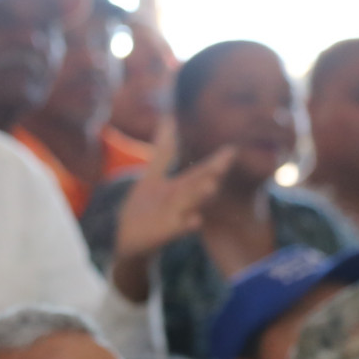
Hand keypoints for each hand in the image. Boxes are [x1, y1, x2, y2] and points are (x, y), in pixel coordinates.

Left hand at [111, 115, 232, 264]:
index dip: (214, 160)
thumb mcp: (152, 176)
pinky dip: (186, 225)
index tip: (231, 148)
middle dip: (212, 172)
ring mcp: (176, 216)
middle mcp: (182, 199)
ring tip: (212, 186)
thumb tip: (168, 120)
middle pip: (198, 184)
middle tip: (228, 158)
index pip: (199, 170)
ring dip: (201, 196)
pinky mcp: (166, 232)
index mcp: (179, 186)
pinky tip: (195, 221)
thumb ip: (163, 152)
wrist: (126, 238)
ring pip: (190, 204)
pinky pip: (178, 229)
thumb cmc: (144, 207)